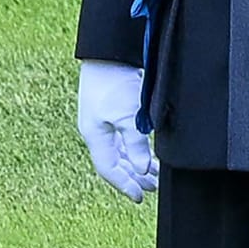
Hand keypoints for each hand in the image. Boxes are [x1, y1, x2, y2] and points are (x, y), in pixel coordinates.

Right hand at [76, 59, 158, 201]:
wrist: (109, 49)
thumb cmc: (115, 81)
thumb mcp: (128, 116)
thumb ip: (136, 144)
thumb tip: (143, 170)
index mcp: (94, 134)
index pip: (108, 169)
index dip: (125, 185)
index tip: (141, 197)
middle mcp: (96, 129)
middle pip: (113, 162)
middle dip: (132, 176)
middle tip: (152, 188)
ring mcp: (101, 118)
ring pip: (117, 150)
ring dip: (134, 162)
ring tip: (154, 172)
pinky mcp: (109, 107)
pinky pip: (120, 137)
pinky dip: (133, 147)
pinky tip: (146, 149)